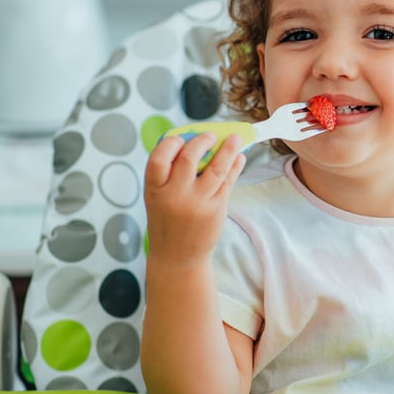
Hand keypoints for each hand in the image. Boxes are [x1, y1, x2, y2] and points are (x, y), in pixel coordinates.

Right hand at [143, 132, 245, 262]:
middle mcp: (174, 195)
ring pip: (216, 168)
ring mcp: (197, 202)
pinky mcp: (216, 209)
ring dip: (228, 150)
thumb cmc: (167, 221)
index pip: (158, 158)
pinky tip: (239, 158)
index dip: (171, 143)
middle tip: (211, 135)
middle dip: (203, 141)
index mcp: (154, 190)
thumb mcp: (157, 198)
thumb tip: (195, 144)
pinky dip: (235, 166)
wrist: (178, 257)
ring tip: (236, 139)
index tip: (182, 138)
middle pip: (189, 158)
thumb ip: (169, 175)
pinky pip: (228, 182)